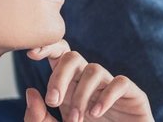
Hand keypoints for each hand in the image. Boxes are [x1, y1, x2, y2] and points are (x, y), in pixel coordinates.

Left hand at [23, 40, 153, 121]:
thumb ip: (39, 118)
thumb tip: (31, 91)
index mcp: (70, 87)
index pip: (59, 56)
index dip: (47, 47)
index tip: (31, 54)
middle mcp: (89, 83)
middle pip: (73, 57)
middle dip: (60, 76)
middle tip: (53, 101)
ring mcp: (110, 87)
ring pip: (94, 70)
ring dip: (80, 94)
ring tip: (76, 120)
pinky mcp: (132, 95)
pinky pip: (119, 83)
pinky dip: (106, 97)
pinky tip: (95, 114)